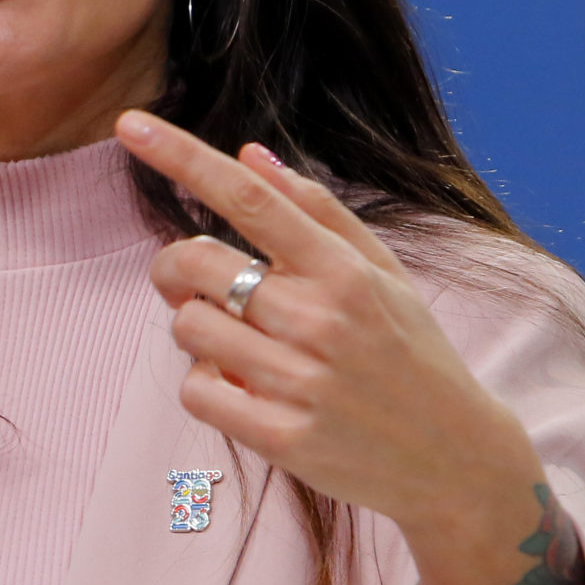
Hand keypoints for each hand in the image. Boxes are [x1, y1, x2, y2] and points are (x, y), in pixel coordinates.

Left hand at [114, 111, 535, 532]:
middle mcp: (321, 318)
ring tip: (239, 347)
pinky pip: (197, 392)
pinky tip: (244, 390)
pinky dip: (206, 387)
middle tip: (193, 287)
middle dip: (173, 269)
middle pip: (194, 263)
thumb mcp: (384, 274)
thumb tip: (250, 154)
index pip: (247, 197)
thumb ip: (317, 211)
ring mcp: (301, 380)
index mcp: (343, 269)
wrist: (455, 460)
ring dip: (196, 333)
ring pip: (188, 329)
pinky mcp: (282, 437)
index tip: (130, 124)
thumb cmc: (411, 355)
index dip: (180, 156)